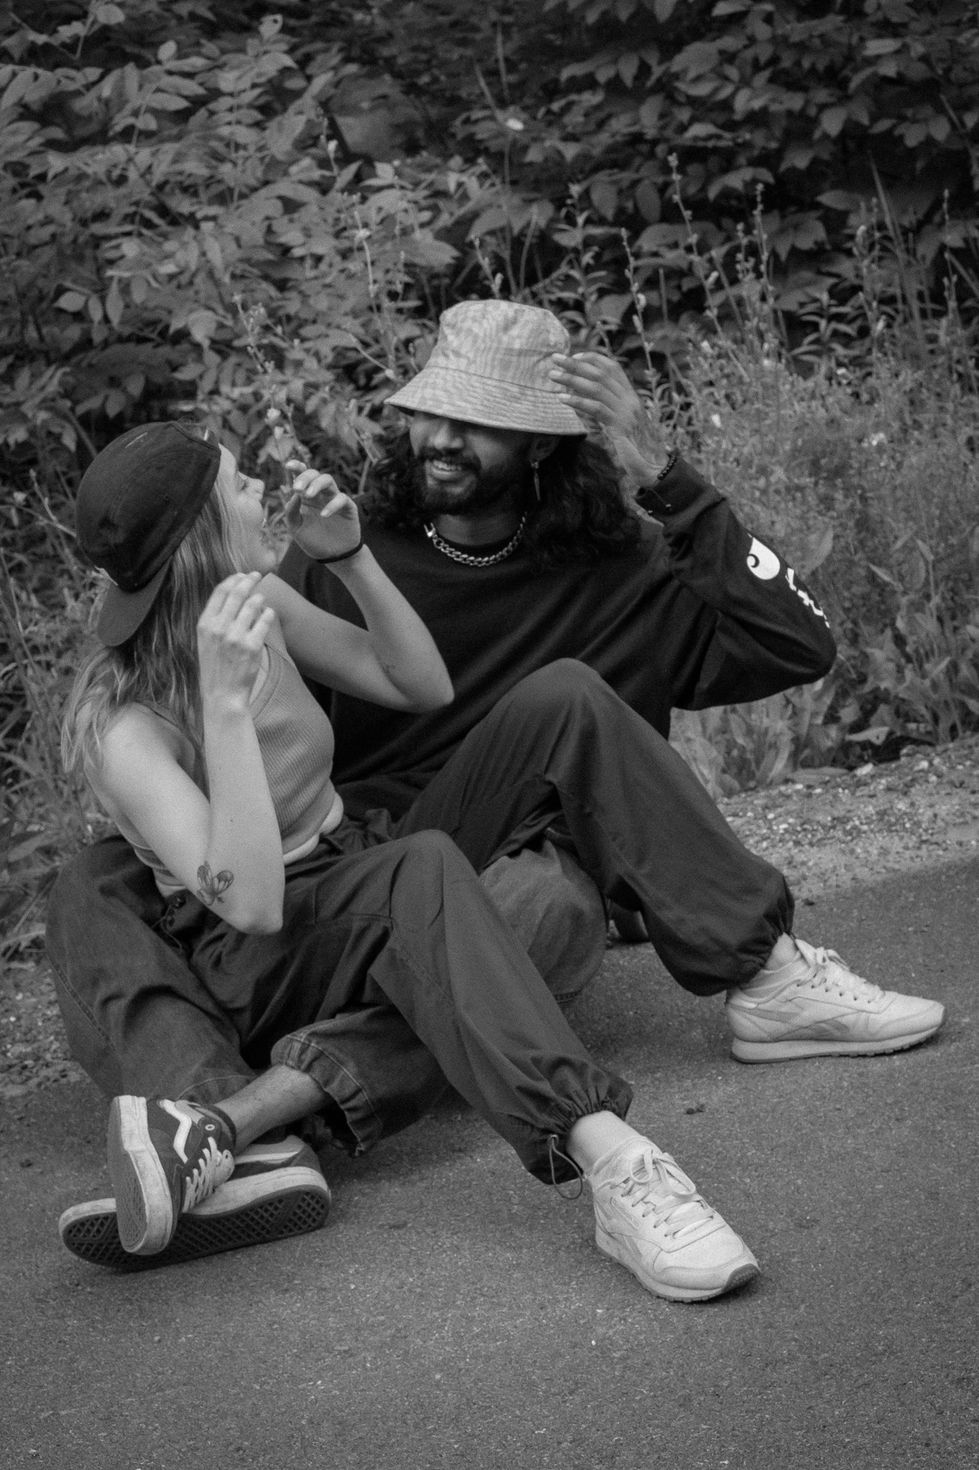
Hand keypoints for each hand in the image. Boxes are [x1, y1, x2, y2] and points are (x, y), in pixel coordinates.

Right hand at [197, 572, 274, 709]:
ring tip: (261, 599)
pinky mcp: (253, 645)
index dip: (233, 579)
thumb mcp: (205, 641)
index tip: (241, 575)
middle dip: (249, 580)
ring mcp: (236, 636)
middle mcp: (219, 627)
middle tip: (257, 575)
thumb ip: (215, 620)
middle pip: (237, 593)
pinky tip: (268, 614)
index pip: (220, 592)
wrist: (222, 694)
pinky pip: (265, 619)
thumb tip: (233, 596)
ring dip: (260, 598)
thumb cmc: (215, 668)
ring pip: (253, 604)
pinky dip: (268, 614)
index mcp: (204, 624)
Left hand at [282, 460, 361, 560]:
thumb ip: (291, 512)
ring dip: (317, 484)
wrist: (332, 556)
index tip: (288, 466)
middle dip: (305, 477)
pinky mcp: (348, 507)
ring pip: (328, 480)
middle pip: (314, 474)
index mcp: (306, 496)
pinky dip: (332, 505)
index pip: (302, 476)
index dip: (296, 467)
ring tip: (308, 495)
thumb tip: (293, 495)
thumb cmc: (314, 541)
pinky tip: (324, 515)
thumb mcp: (296, 529)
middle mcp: (320, 494)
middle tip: (297, 488)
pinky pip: (341, 498)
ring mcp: (334, 499)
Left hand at [549, 351, 670, 492]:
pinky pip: (596, 408)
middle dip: (576, 364)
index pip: (613, 367)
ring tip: (553, 376)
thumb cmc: (638, 450)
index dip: (593, 359)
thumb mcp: (623, 426)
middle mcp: (630, 400)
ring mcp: (626, 411)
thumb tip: (589, 405)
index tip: (574, 356)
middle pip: (601, 373)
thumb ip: (609, 412)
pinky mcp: (620, 426)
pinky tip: (562, 398)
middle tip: (555, 359)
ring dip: (572, 379)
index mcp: (631, 396)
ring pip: (597, 387)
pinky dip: (577, 401)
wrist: (655, 468)